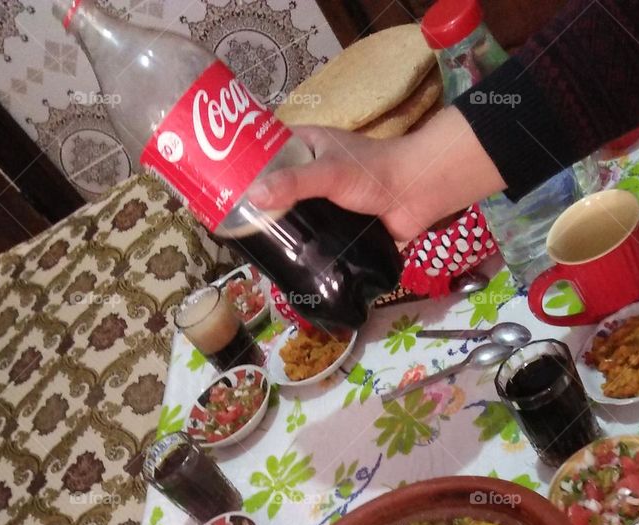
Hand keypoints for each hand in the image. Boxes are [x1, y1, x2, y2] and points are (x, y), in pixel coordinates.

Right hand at [249, 108, 504, 242]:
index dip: (243, 167)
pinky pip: (314, 236)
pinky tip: (284, 264)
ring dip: (281, 231)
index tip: (221, 188)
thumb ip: (294, 184)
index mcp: (306, 146)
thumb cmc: (374, 172)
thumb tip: (254, 197)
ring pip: (295, 215)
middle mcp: (313, 171)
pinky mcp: (340, 225)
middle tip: (233, 228)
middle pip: (277, 188)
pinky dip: (303, 248)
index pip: (265, 153)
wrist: (418, 194)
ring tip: (252, 250)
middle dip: (259, 207)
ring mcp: (326, 200)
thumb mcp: (329, 172)